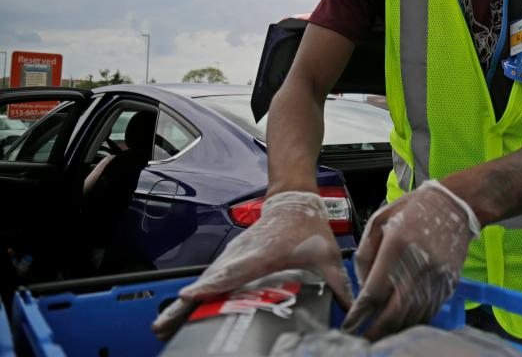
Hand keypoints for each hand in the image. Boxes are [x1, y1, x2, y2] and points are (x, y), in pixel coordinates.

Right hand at [152, 191, 352, 340]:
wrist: (293, 201)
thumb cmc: (308, 226)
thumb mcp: (328, 255)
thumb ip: (338, 284)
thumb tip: (351, 309)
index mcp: (264, 254)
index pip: (235, 272)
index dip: (214, 285)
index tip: (191, 297)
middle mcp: (242, 255)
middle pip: (211, 282)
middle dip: (188, 303)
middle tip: (164, 324)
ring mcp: (233, 256)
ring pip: (205, 282)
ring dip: (184, 303)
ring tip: (163, 326)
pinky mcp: (230, 259)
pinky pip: (209, 279)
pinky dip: (194, 296)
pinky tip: (180, 315)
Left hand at [340, 180, 478, 339]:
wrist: (455, 205)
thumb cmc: (414, 210)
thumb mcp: (379, 221)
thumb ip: (365, 253)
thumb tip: (362, 286)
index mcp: (396, 247)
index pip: (374, 292)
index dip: (360, 314)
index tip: (349, 326)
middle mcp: (418, 266)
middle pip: (394, 313)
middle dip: (376, 332)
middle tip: (363, 340)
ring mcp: (436, 278)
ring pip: (413, 317)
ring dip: (395, 330)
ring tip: (380, 335)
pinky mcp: (448, 284)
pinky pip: (429, 312)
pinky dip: (413, 322)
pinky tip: (402, 324)